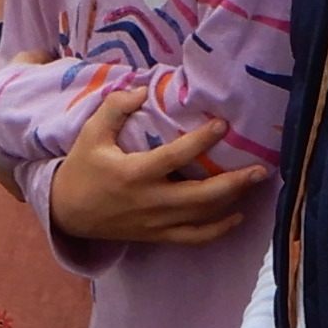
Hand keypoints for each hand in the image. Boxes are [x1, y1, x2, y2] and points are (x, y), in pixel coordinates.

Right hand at [47, 82, 264, 245]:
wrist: (67, 214)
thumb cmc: (82, 169)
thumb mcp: (91, 134)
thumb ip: (116, 108)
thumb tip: (143, 90)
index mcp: (134, 174)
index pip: (175, 157)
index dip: (200, 141)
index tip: (222, 125)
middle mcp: (150, 202)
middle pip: (200, 197)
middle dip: (233, 184)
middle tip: (260, 169)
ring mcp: (156, 223)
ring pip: (201, 219)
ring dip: (232, 203)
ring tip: (254, 185)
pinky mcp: (157, 236)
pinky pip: (193, 238)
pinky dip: (217, 230)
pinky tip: (237, 216)